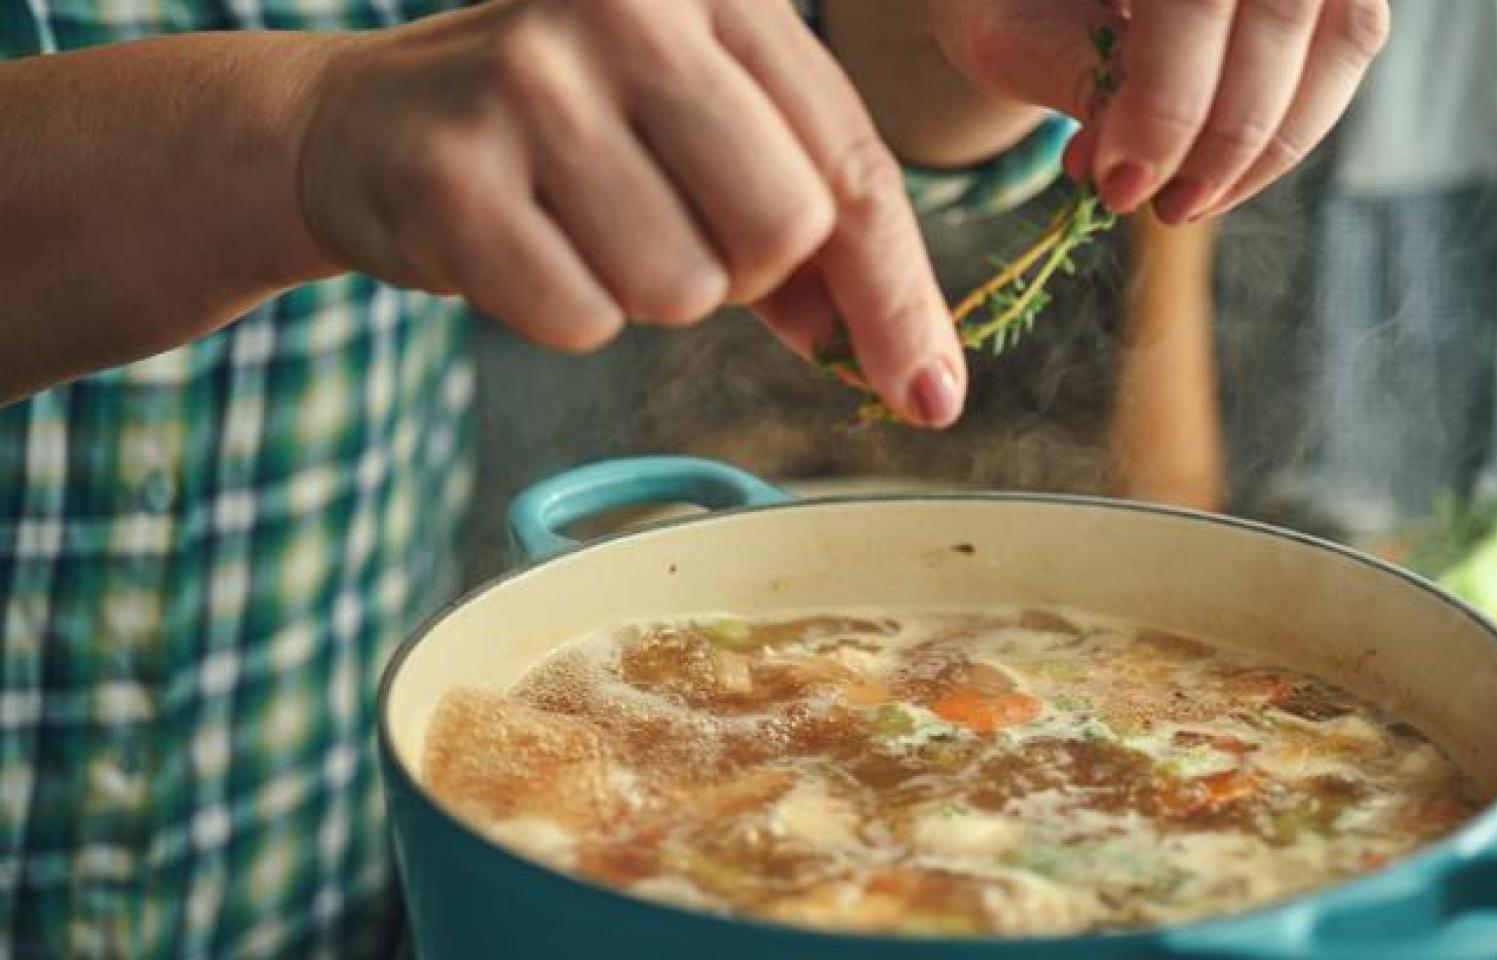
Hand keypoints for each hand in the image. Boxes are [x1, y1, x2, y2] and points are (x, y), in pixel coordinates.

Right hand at [297, 0, 966, 427]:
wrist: (366, 123)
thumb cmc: (571, 139)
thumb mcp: (704, 143)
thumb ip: (813, 236)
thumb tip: (913, 368)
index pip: (853, 166)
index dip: (898, 295)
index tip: (929, 394)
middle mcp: (630, 6)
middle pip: (782, 231)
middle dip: (741, 275)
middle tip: (666, 229)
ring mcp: (532, 79)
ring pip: (682, 289)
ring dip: (645, 292)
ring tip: (579, 224)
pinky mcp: (451, 167)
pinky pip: (582, 318)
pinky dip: (565, 311)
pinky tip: (520, 243)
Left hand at [929, 0, 1389, 222]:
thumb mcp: (1012, 26)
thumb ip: (1072, 77)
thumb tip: (1135, 168)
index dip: (1165, 101)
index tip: (1119, 183)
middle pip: (1280, 14)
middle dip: (1220, 136)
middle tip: (1157, 208)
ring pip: (1342, 36)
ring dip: (1268, 145)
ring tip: (1184, 203)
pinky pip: (1349, 48)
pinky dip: (1290, 127)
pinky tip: (1217, 176)